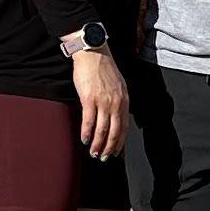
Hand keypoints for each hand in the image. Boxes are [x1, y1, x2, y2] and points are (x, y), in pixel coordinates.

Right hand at [69, 43, 129, 161]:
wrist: (93, 53)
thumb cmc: (103, 68)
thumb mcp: (118, 85)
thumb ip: (119, 101)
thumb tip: (116, 116)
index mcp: (124, 100)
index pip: (124, 127)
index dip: (120, 142)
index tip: (116, 153)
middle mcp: (116, 103)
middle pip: (114, 132)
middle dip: (109, 148)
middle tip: (104, 158)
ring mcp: (103, 101)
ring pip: (102, 130)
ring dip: (98, 144)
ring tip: (93, 153)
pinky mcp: (89, 99)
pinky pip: (89, 121)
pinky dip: (87, 133)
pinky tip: (84, 140)